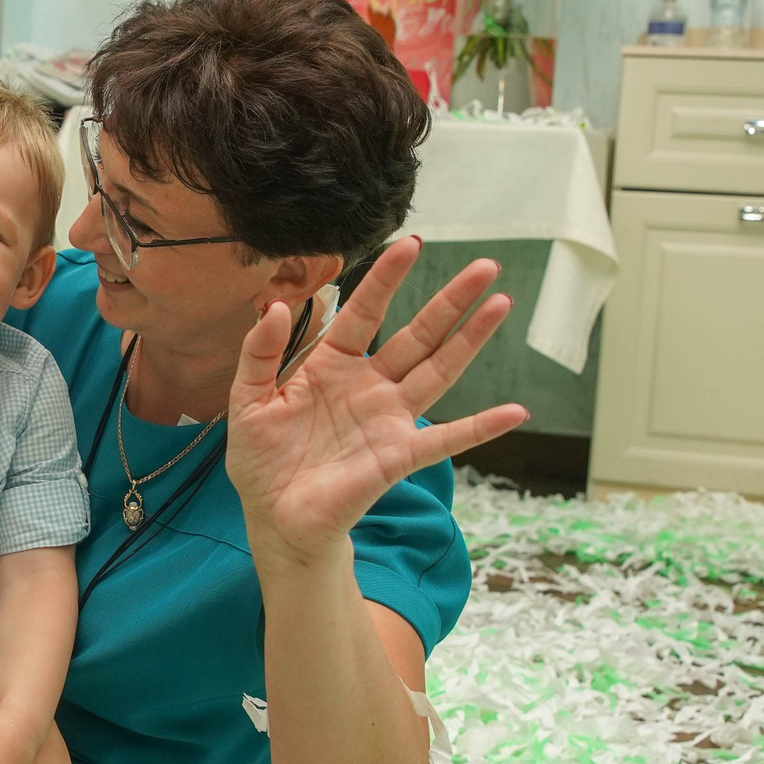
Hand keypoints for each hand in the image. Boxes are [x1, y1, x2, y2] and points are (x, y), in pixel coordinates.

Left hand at [228, 238, 528, 564]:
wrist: (275, 519)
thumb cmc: (263, 461)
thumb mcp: (248, 400)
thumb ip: (259, 353)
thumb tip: (276, 307)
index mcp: (332, 366)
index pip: (365, 312)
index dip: (386, 279)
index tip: (411, 244)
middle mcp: (370, 386)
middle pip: (418, 334)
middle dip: (450, 300)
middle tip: (484, 265)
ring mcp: (390, 420)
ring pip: (439, 371)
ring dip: (471, 339)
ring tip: (501, 303)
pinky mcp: (399, 457)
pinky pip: (447, 439)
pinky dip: (482, 427)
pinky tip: (514, 412)